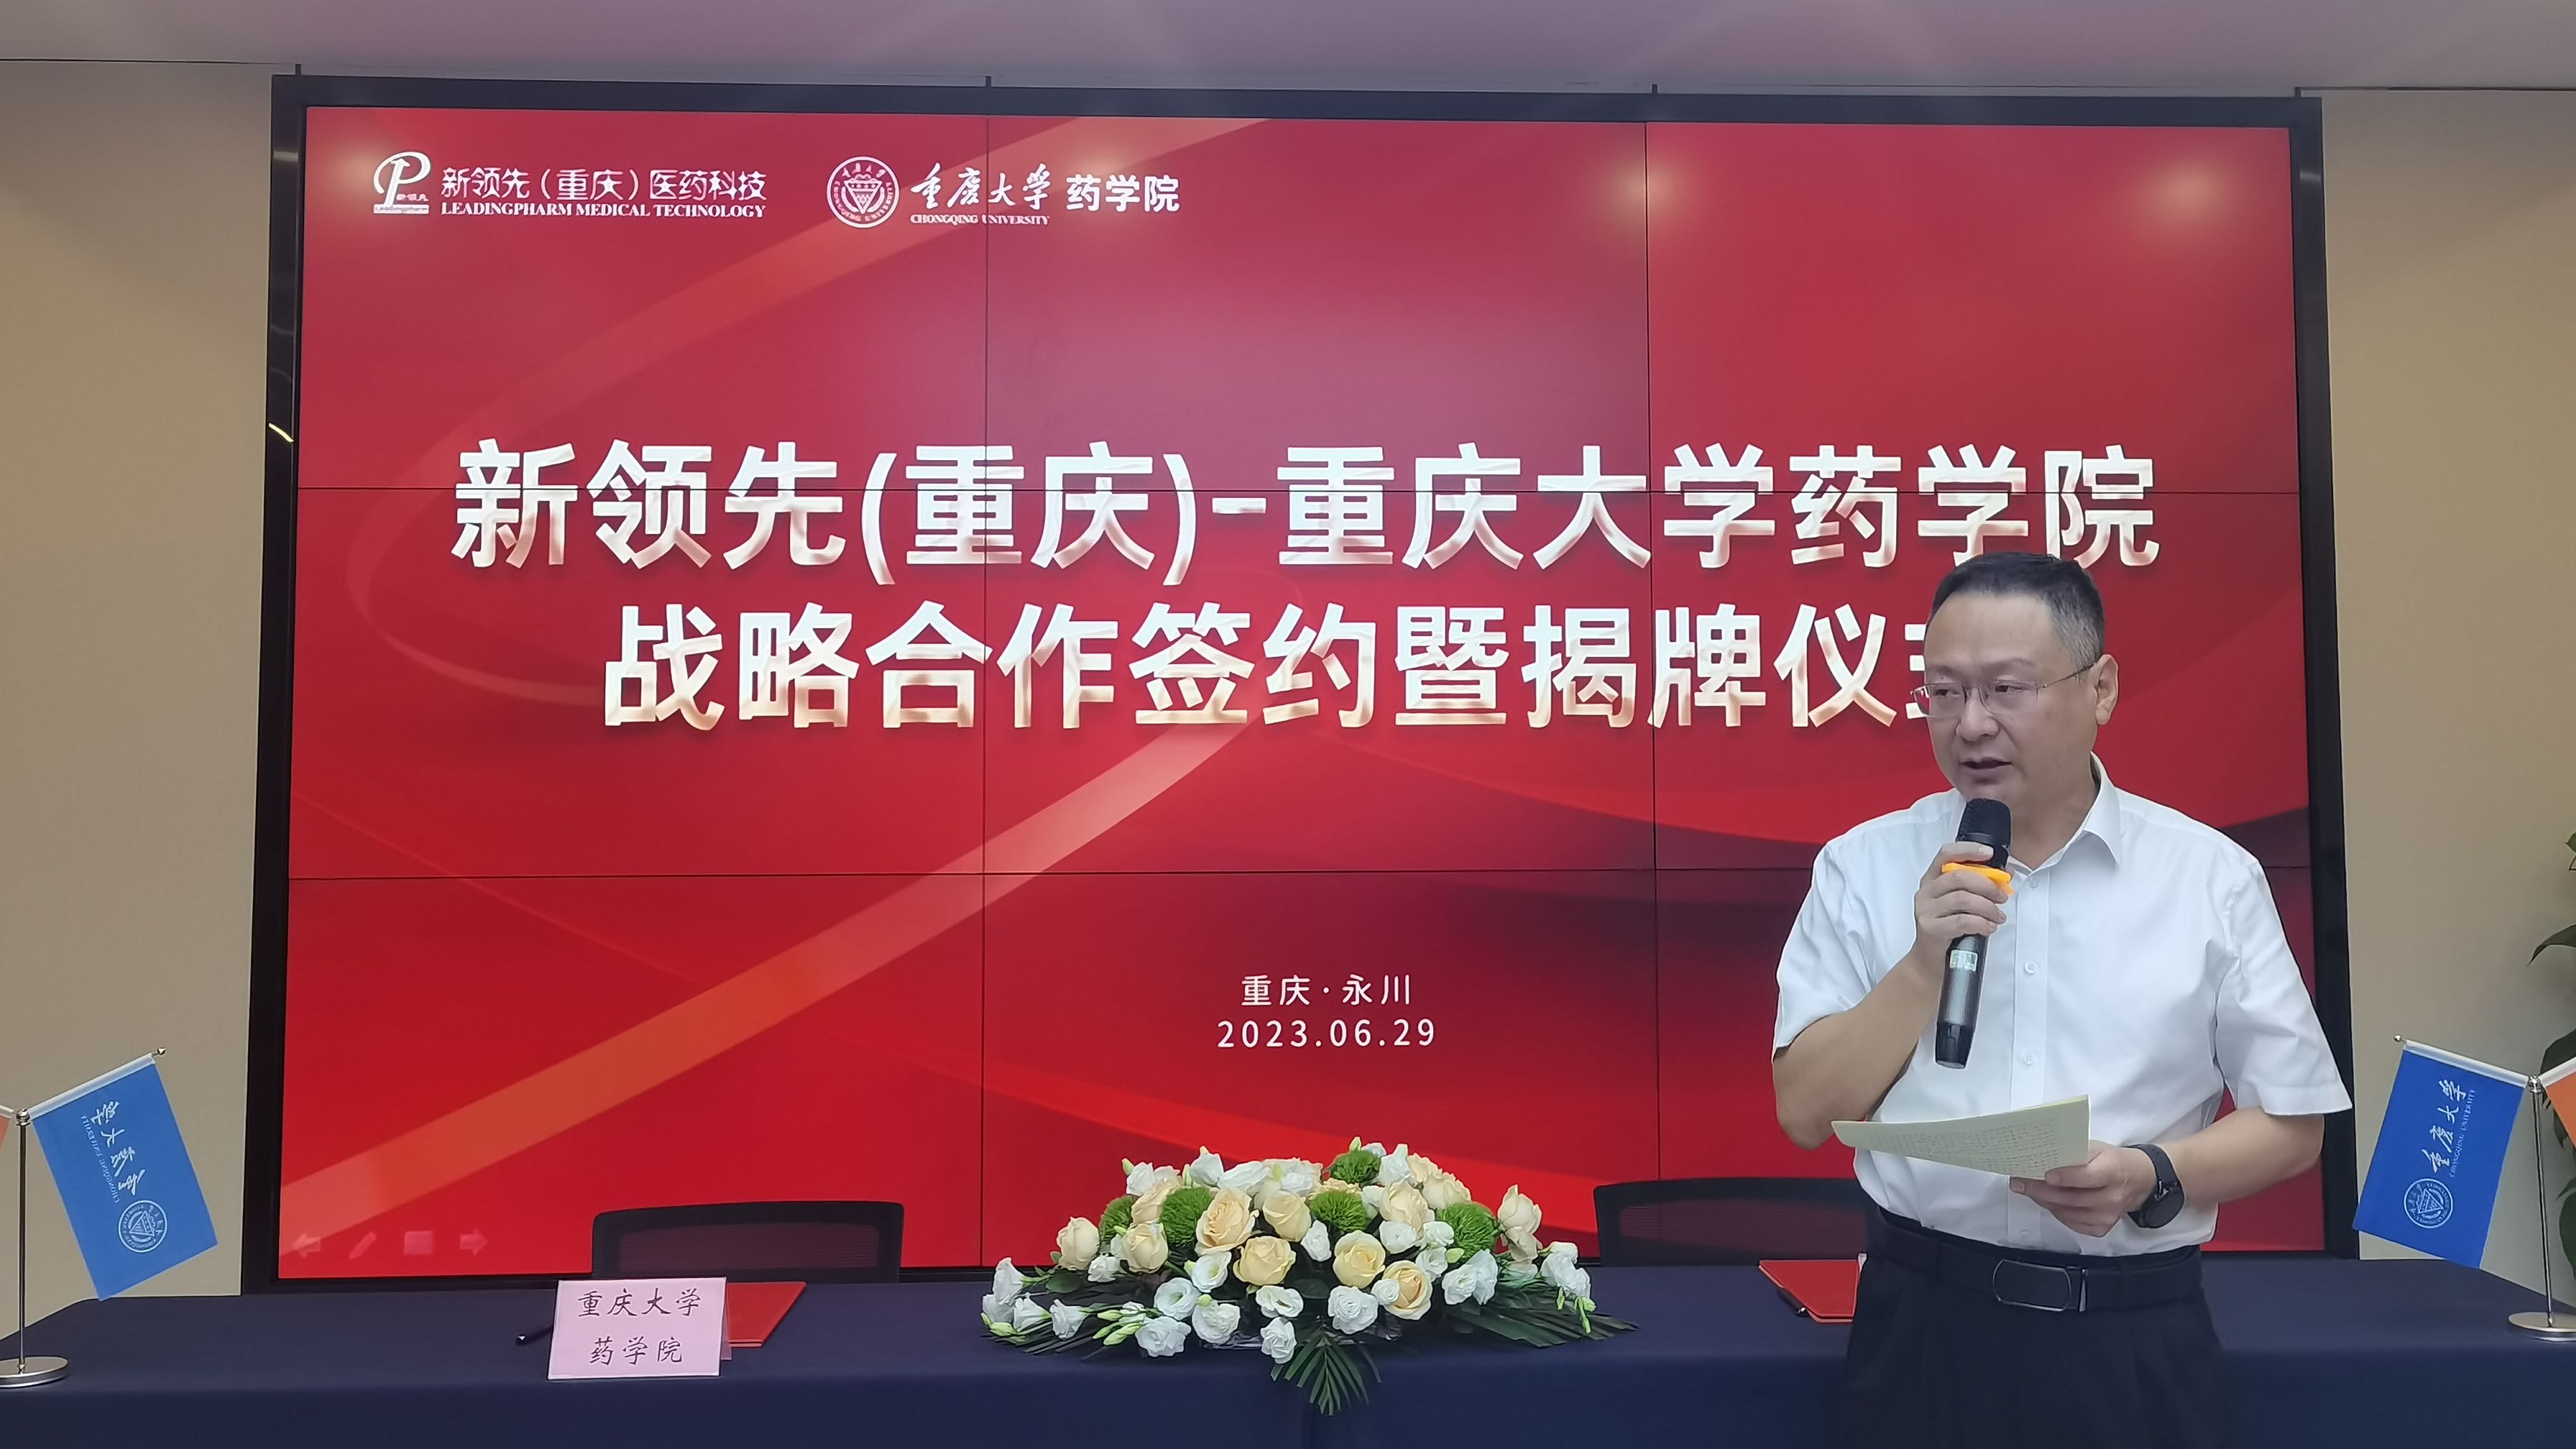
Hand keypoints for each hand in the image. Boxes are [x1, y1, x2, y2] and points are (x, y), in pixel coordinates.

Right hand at [1908, 840, 2010, 971]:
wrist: (1930, 961)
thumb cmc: (1948, 929)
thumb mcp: (1960, 904)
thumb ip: (1978, 887)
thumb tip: (2006, 874)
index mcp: (1932, 879)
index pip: (1945, 854)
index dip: (1968, 850)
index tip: (1990, 854)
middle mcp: (1925, 892)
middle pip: (1959, 877)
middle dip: (1987, 885)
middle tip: (2002, 897)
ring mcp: (1925, 910)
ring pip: (1963, 899)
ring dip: (1988, 907)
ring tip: (1998, 917)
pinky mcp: (1930, 928)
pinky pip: (1962, 920)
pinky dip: (1982, 923)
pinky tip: (1989, 927)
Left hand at [2011, 1141, 2155, 1236]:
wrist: (2139, 1180)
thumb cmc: (2112, 1160)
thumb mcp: (2097, 1148)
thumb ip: (2073, 1153)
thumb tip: (2041, 1155)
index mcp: (2113, 1171)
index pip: (2087, 1177)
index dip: (2065, 1177)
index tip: (2044, 1174)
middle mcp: (2112, 1197)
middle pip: (2071, 1198)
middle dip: (2040, 1190)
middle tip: (2018, 1182)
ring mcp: (2107, 1216)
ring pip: (2067, 1212)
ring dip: (2043, 1200)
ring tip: (2027, 1189)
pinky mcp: (2102, 1228)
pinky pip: (2071, 1222)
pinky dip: (2056, 1211)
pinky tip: (2047, 1200)